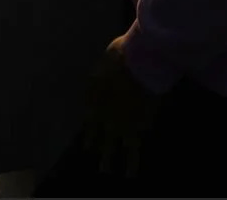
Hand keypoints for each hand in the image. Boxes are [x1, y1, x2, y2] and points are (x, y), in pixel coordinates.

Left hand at [81, 34, 163, 178]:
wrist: (138, 63)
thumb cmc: (126, 52)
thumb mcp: (109, 55)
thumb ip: (108, 66)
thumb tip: (111, 65)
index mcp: (93, 88)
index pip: (88, 109)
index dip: (88, 119)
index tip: (88, 126)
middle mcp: (100, 109)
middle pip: (94, 129)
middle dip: (93, 141)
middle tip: (89, 152)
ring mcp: (115, 122)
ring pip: (109, 145)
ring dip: (107, 158)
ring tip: (104, 170)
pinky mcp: (133, 130)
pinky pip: (131, 151)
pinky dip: (131, 163)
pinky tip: (130, 174)